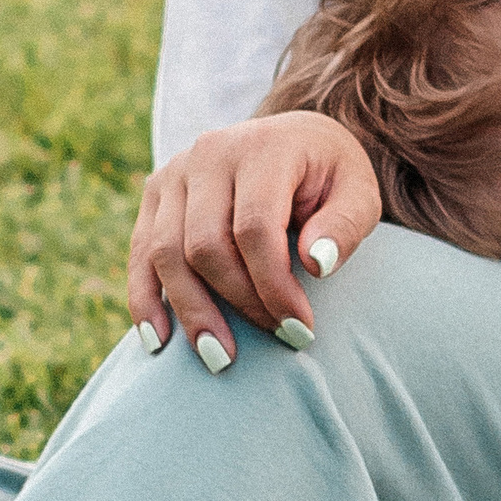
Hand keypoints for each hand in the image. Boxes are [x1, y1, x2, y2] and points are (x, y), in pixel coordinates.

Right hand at [126, 111, 381, 362]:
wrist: (295, 142)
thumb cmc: (330, 178)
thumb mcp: (359, 194)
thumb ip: (345, 226)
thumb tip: (316, 264)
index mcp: (262, 148)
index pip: (255, 228)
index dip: (275, 286)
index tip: (301, 328)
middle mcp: (209, 153)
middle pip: (207, 244)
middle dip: (240, 302)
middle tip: (276, 338)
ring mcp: (174, 172)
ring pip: (167, 253)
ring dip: (192, 311)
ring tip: (220, 358)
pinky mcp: (155, 193)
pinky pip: (140, 253)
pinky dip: (145, 299)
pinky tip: (159, 340)